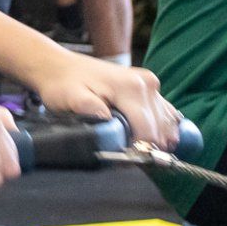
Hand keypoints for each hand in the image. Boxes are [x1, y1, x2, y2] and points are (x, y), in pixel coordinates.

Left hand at [25, 52, 180, 152]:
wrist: (61, 67)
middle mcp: (146, 84)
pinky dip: (160, 128)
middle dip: (147, 146)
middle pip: (159, 128)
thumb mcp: (71, 98)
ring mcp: (149, 84)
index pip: (148, 131)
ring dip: (156, 139)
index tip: (123, 159)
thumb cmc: (63, 84)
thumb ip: (91, 111)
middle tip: (126, 156)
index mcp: (131, 88)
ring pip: (165, 121)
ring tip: (137, 149)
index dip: (138, 150)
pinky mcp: (149, 86)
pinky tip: (150, 138)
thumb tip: (112, 128)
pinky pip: (164, 112)